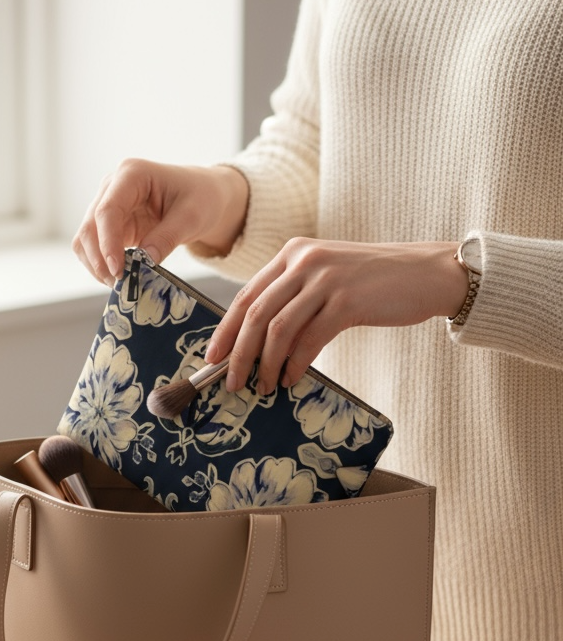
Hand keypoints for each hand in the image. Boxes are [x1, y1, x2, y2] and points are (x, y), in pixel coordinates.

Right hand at [72, 159, 247, 285]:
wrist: (202, 196)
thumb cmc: (200, 198)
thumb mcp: (191, 217)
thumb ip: (166, 238)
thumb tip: (143, 263)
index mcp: (132, 174)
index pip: (108, 210)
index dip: (108, 243)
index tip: (118, 270)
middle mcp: (112, 187)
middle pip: (90, 225)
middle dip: (100, 258)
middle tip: (119, 284)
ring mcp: (108, 205)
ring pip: (86, 238)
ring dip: (96, 264)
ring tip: (119, 284)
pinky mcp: (111, 224)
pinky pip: (94, 247)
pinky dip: (101, 264)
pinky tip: (119, 276)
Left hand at [204, 238, 469, 393]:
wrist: (427, 273)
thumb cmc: (375, 283)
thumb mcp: (327, 279)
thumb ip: (294, 298)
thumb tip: (258, 342)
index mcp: (293, 253)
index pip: (246, 295)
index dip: (226, 330)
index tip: (213, 358)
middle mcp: (305, 260)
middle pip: (255, 313)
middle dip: (238, 353)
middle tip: (231, 382)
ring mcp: (326, 279)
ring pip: (278, 330)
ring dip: (266, 365)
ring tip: (264, 387)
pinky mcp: (348, 301)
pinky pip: (309, 340)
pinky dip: (295, 364)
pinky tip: (291, 379)